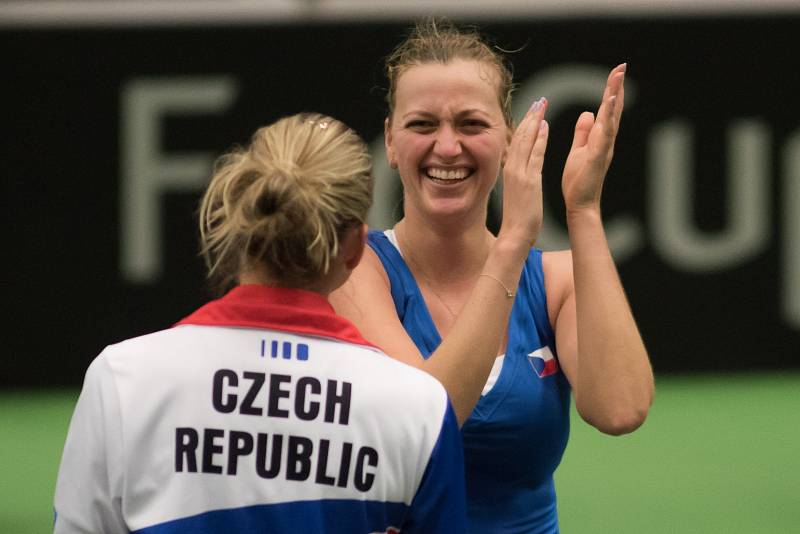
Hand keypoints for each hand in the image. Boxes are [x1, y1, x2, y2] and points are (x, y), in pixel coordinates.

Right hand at [499, 97, 548, 247]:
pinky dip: (539, 139)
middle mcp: (512, 169)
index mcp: (510, 171)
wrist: (514, 236)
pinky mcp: (529, 181)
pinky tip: (545, 125)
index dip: (525, 125)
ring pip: (526, 141)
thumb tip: (523, 172)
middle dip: (530, 117)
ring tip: (541, 104)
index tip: (533, 111)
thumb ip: (520, 179)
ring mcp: (520, 174)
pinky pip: (535, 155)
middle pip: (520, 137)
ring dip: (534, 121)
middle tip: (539, 100)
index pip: (517, 142)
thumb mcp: (517, 194)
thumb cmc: (518, 219)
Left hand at [561, 63, 625, 214]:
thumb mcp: (580, 150)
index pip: (607, 110)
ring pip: (611, 119)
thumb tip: (588, 113)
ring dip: (614, 98)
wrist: (580, 203)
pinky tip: (607, 105)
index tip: (616, 71)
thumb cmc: (579, 179)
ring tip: (617, 78)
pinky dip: (606, 120)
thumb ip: (584, 132)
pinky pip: (603, 136)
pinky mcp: (597, 158)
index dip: (611, 91)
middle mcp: (606, 141)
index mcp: (600, 138)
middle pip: (613, 110)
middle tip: (622, 66)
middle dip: (617, 88)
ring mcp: (604, 149)